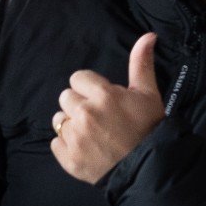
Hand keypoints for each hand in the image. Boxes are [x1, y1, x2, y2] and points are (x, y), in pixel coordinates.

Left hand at [52, 33, 166, 184]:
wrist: (148, 169)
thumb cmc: (149, 129)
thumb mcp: (148, 94)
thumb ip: (141, 63)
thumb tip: (148, 35)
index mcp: (103, 95)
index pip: (78, 78)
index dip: (90, 88)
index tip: (103, 100)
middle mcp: (85, 113)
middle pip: (66, 97)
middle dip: (80, 105)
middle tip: (99, 118)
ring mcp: (74, 137)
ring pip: (59, 119)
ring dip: (72, 124)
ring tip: (92, 134)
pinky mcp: (68, 158)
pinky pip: (55, 142)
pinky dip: (67, 146)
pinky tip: (86, 148)